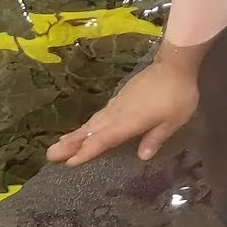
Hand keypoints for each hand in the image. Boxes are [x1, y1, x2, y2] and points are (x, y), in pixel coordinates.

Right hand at [47, 55, 199, 166]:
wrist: (174, 64)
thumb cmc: (177, 95)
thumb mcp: (173, 122)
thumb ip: (156, 138)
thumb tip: (142, 156)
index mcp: (128, 122)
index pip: (103, 140)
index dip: (86, 152)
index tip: (69, 162)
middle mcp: (118, 113)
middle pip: (91, 131)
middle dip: (70, 143)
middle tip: (50, 155)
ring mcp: (118, 103)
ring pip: (93, 122)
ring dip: (76, 134)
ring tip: (60, 144)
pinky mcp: (121, 97)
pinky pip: (101, 115)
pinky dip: (90, 124)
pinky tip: (87, 128)